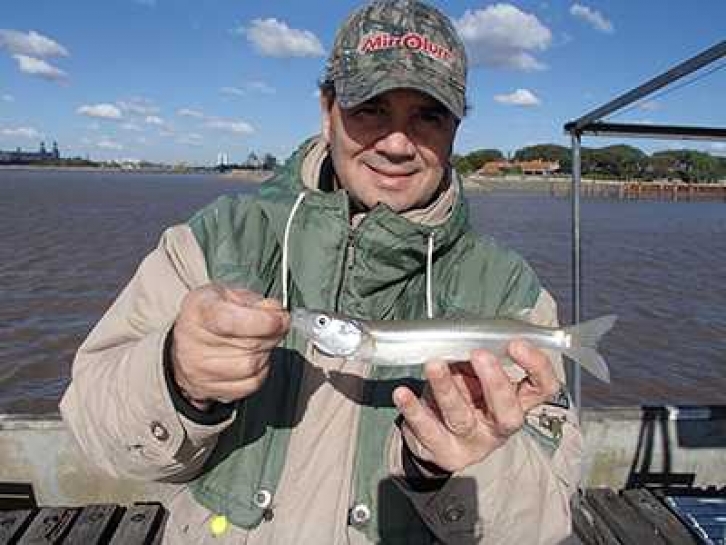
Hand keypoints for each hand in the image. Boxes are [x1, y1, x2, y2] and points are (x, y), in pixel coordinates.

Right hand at [170, 284, 288, 408]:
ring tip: (259, 342)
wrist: (187, 340)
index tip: (280, 319)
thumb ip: (256, 302)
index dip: (262, 322)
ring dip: (266, 354)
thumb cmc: (210, 314)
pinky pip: (250, 384)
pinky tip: (252, 358)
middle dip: (272, 335)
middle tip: (275, 326)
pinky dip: (260, 371)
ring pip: (251, 367)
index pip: (231, 321)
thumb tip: (276, 312)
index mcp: (199, 310)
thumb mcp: (230, 294)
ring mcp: (198, 369)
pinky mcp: (209, 389)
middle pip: (249, 345)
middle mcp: (193, 341)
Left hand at [393, 340, 559, 472]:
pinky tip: (403, 393)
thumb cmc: (463, 398)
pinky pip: (427, 430)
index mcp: (516, 403)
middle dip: (495, 383)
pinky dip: (414, 410)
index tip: (516, 343)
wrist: (436, 438)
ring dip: (447, 388)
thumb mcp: (476, 377)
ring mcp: (471, 442)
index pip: (542, 388)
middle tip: (479, 355)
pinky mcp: (442, 451)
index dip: (536, 367)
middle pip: (508, 412)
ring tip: (434, 365)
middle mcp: (498, 426)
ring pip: (461, 418)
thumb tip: (469, 333)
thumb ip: (478, 359)